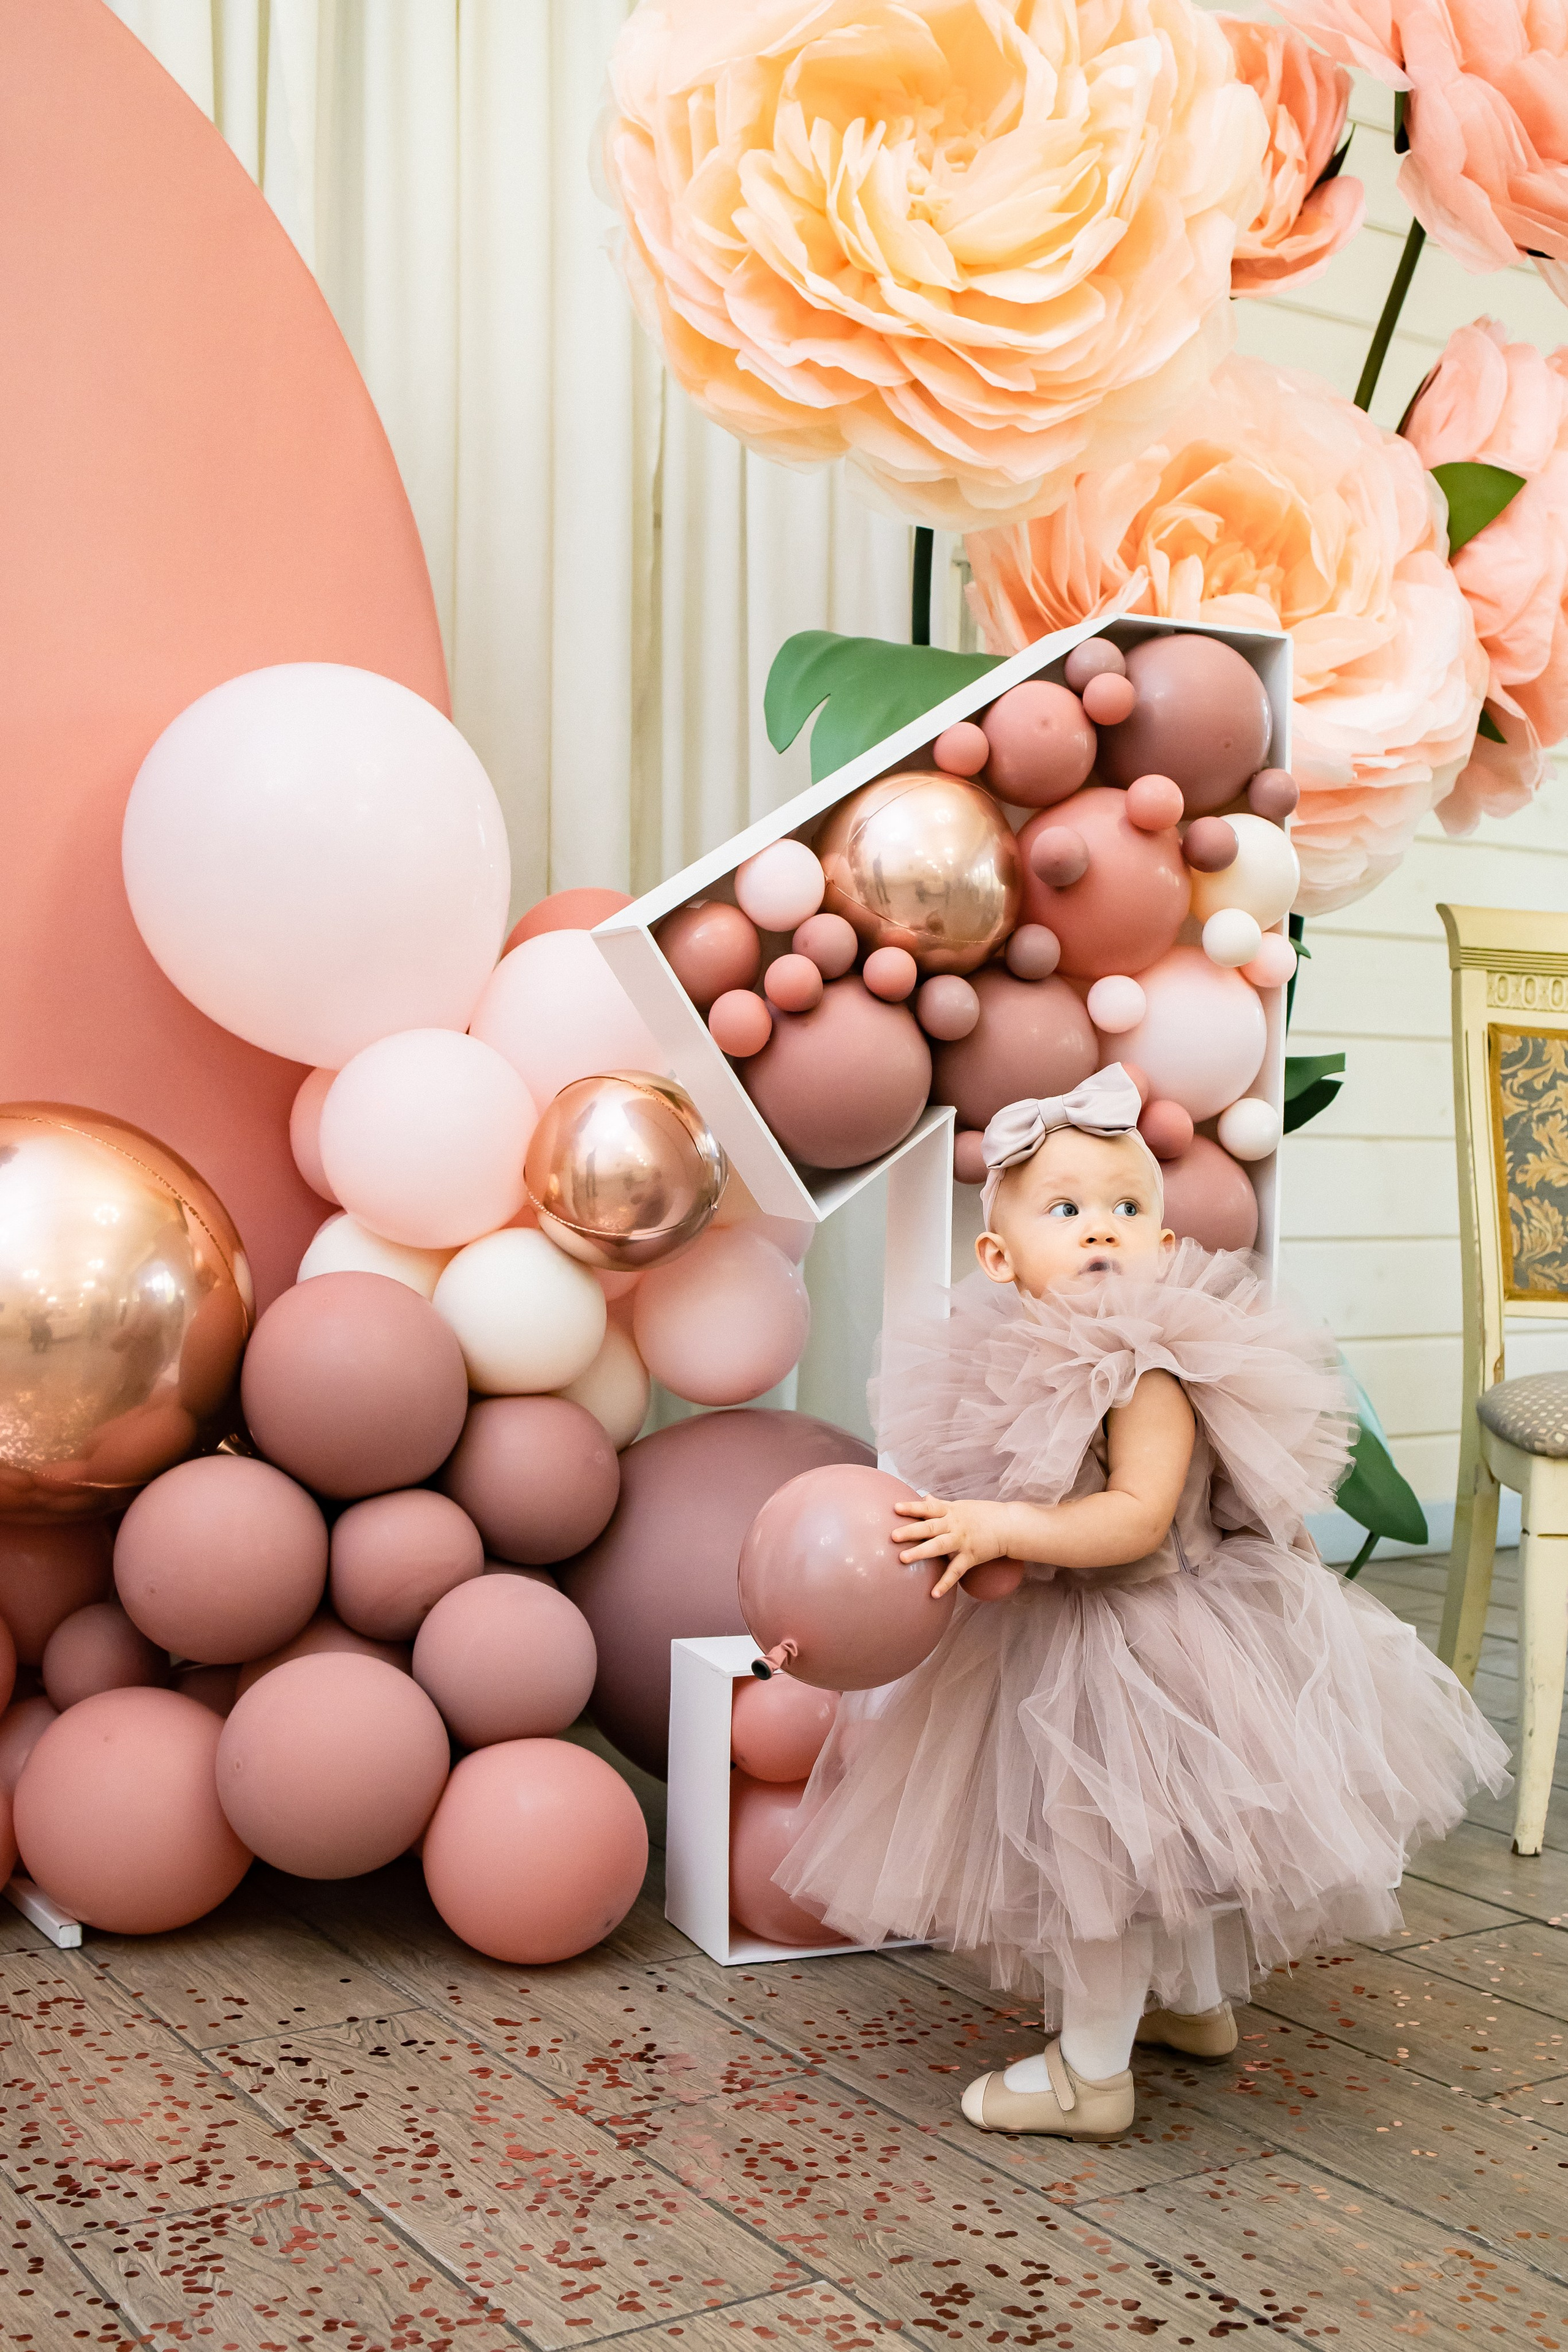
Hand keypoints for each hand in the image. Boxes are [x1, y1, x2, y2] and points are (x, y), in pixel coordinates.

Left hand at [893, 1495, 1013, 1597]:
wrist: (1008, 1526)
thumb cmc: (982, 1514)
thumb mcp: (960, 1506)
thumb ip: (940, 1505)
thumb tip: (924, 1497)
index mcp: (950, 1511)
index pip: (928, 1508)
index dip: (912, 1508)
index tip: (895, 1508)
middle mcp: (954, 1525)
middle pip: (930, 1527)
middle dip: (911, 1531)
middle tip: (893, 1536)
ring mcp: (962, 1542)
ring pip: (939, 1547)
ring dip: (921, 1552)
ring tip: (902, 1559)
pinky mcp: (970, 1557)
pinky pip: (955, 1572)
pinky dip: (945, 1583)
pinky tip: (933, 1594)